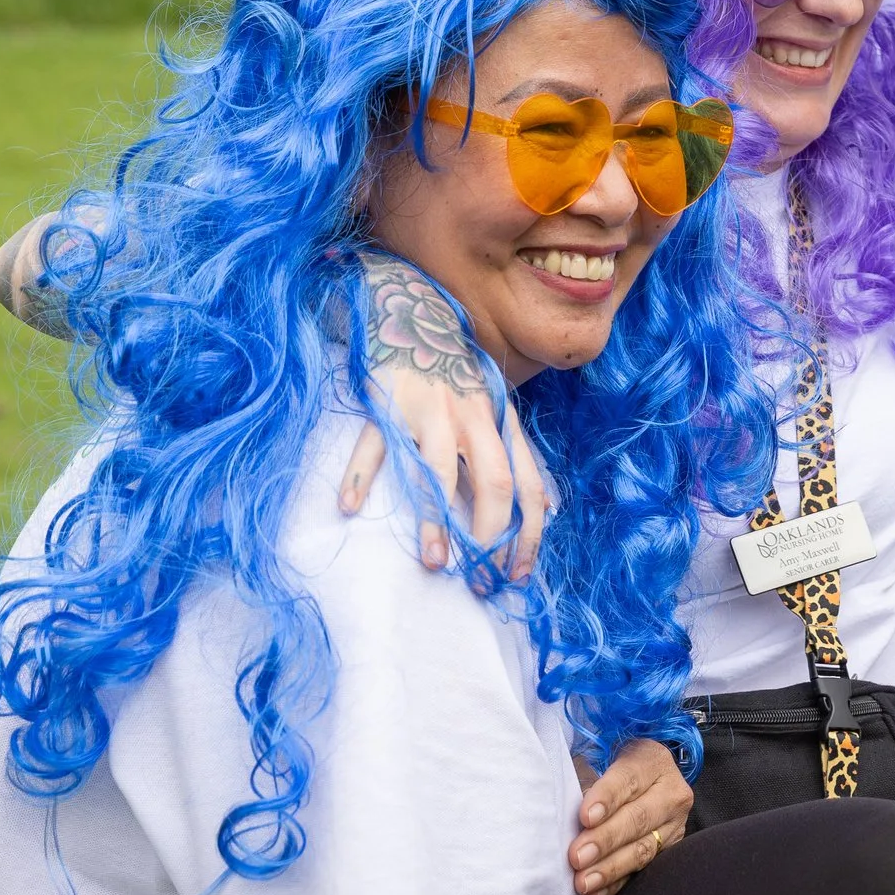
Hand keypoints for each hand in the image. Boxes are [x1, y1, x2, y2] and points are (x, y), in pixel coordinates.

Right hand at [338, 253, 551, 576]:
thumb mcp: (493, 413)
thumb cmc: (457, 380)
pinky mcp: (388, 402)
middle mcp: (473, 418)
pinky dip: (360, 476)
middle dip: (490, 537)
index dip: (527, 534)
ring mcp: (430, 410)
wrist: (415, 315)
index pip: (528, 486)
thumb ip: (511, 457)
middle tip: (478, 580)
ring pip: (437, 471)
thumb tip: (544, 509)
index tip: (515, 574)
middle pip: (495, 482)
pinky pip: (374, 446)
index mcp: (502, 425)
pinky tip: (350, 506)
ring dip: (437, 521)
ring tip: (434, 562)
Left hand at [570, 740, 692, 894]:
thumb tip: (559, 806)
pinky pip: (642, 871)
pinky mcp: (669, 850)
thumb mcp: (602, 759)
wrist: (646, 781)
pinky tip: (596, 892)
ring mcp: (674, 824)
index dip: (606, 798)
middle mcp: (670, 791)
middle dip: (605, 840)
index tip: (584, 817)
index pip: (628, 779)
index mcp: (652, 760)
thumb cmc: (611, 768)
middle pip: (637, 818)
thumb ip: (585, 777)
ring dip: (609, 868)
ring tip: (582, 881)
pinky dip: (617, 883)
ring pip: (642, 849)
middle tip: (576, 857)